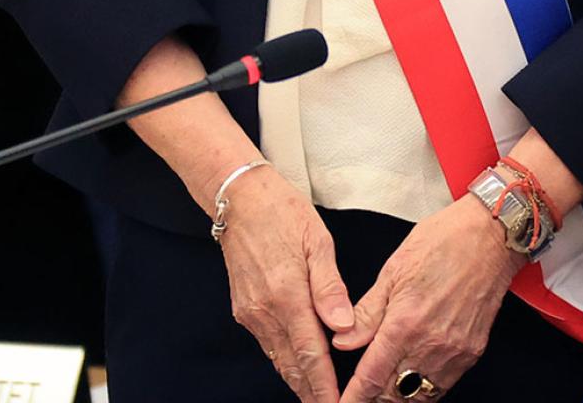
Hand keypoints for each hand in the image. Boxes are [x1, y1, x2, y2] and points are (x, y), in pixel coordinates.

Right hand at [217, 166, 354, 402]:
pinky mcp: (243, 309)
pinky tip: (299, 365)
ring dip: (298, 380)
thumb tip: (343, 326)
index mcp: (287, 295)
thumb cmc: (283, 212)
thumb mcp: (317, 241)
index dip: (324, 385)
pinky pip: (268, 343)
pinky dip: (285, 360)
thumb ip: (330, 288)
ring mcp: (250, 313)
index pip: (310, 354)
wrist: (239, 199)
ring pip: (278, 358)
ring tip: (319, 395)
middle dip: (311, 392)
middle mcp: (265, 311)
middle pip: (291, 365)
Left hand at [334, 197, 522, 401]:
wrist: (491, 236)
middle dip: (373, 400)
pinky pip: (442, 385)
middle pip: (394, 396)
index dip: (353, 398)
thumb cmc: (443, 242)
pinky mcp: (472, 352)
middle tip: (360, 395)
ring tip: (383, 391)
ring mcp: (454, 352)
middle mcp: (430, 344)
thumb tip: (342, 340)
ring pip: (419, 396)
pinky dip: (423, 388)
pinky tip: (412, 379)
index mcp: (404, 323)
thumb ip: (367, 313)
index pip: (371, 378)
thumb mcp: (393, 270)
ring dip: (398, 397)